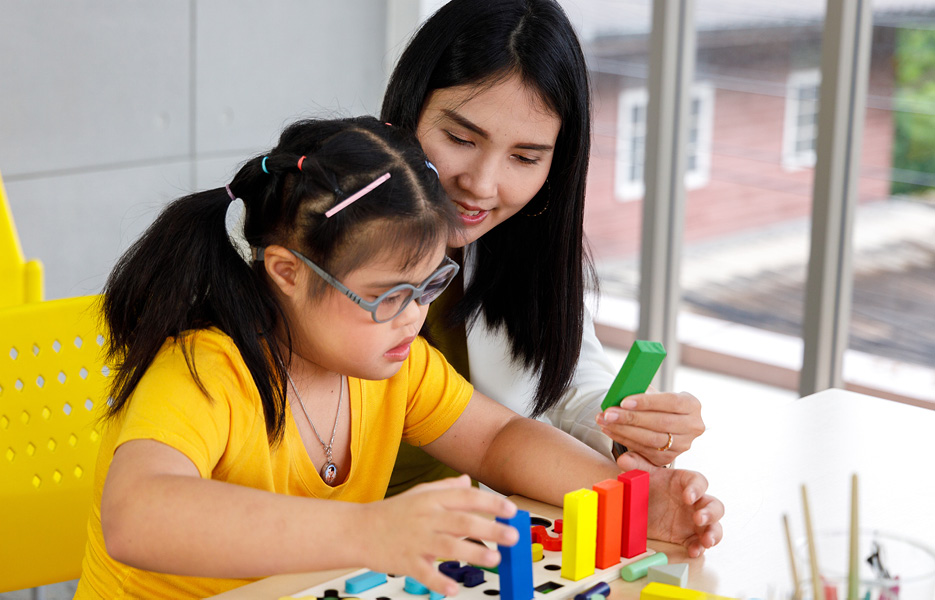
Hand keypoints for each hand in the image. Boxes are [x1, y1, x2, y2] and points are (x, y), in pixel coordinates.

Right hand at [361, 475, 518, 595]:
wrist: (357, 530)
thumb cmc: (391, 512)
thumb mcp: (419, 493)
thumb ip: (446, 488)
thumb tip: (468, 481)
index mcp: (431, 500)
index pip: (466, 497)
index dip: (490, 503)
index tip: (511, 511)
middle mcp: (426, 518)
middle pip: (463, 522)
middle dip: (490, 529)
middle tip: (512, 536)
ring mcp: (416, 540)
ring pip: (448, 546)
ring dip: (473, 553)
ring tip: (494, 559)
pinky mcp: (406, 562)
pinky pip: (425, 573)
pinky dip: (438, 582)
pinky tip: (453, 589)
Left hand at [596, 391, 703, 465]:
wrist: (661, 421)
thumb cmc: (655, 403)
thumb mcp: (653, 393)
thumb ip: (641, 391)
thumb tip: (622, 391)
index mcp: (692, 405)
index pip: (671, 402)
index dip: (647, 402)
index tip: (624, 401)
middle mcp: (693, 427)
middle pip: (660, 423)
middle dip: (631, 418)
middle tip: (608, 413)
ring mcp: (682, 445)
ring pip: (651, 440)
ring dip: (624, 431)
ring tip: (604, 421)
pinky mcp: (668, 459)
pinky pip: (644, 451)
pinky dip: (624, 440)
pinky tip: (610, 430)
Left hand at [617, 456, 723, 557]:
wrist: (641, 505)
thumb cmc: (649, 486)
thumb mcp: (643, 476)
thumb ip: (637, 466)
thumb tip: (624, 459)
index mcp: (686, 483)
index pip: (699, 482)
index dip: (696, 489)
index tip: (687, 497)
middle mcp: (696, 502)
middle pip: (714, 505)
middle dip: (710, 513)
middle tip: (698, 518)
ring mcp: (695, 520)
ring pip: (714, 525)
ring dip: (713, 533)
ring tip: (706, 540)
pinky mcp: (688, 536)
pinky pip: (699, 542)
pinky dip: (698, 548)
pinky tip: (693, 551)